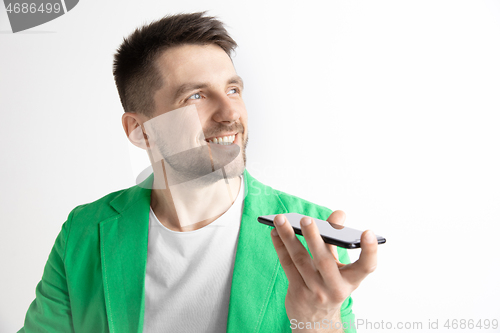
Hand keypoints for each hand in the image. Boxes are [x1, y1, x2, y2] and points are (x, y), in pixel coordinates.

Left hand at [270, 211, 377, 331]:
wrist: (316, 320)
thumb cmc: (330, 284)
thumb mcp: (339, 266)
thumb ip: (337, 240)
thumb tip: (339, 213)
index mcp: (351, 280)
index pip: (366, 267)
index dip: (370, 251)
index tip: (368, 233)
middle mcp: (335, 288)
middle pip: (324, 260)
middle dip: (314, 238)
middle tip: (306, 219)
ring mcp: (315, 291)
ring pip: (300, 259)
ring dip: (288, 237)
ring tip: (281, 219)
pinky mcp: (297, 292)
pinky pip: (287, 265)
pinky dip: (280, 247)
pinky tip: (275, 232)